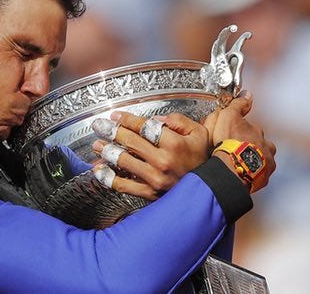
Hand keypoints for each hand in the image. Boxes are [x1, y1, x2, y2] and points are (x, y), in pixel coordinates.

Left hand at [91, 111, 209, 199]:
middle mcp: (163, 161)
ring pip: (124, 162)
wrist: (212, 190)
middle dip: (112, 131)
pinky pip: (123, 185)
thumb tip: (153, 120)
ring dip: (107, 151)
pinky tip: (99, 169)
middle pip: (130, 141)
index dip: (126, 119)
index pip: (144, 126)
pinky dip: (108, 177)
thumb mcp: (198, 133)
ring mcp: (155, 178)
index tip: (115, 115)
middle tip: (99, 126)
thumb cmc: (203, 159)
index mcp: (174, 143)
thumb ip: (177, 120)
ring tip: (97, 145)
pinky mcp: (150, 194)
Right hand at [203, 91, 276, 191]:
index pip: (253, 131)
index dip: (242, 133)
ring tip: (236, 164)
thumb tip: (247, 94)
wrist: (232, 169)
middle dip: (250, 148)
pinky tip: (239, 174)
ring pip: (260, 161)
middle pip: (259, 146)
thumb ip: (238, 105)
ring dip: (251, 162)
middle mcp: (267, 149)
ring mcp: (266, 165)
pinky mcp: (262, 180)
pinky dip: (249, 175)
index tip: (233, 137)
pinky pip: (257, 176)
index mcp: (259, 134)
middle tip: (234, 152)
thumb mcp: (229, 117)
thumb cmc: (230, 143)